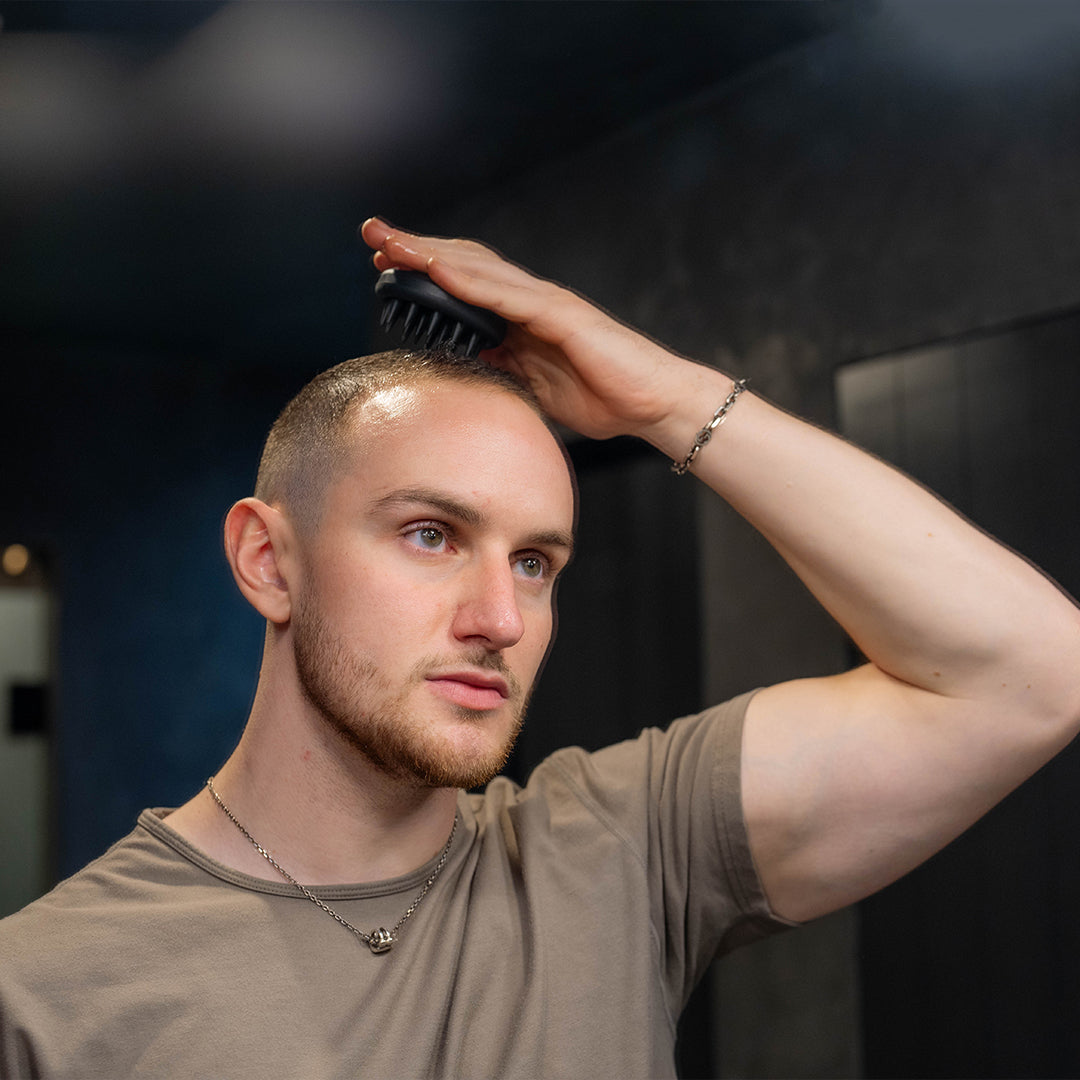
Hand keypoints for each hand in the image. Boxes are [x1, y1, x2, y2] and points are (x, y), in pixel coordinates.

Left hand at [360, 218, 700, 441]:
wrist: (651, 404)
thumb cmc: (602, 395)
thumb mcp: (533, 386)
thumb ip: (502, 368)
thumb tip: (467, 363)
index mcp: (521, 317)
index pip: (463, 282)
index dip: (422, 269)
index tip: (381, 263)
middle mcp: (530, 300)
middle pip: (463, 262)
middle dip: (415, 248)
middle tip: (372, 233)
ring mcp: (546, 304)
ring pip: (479, 268)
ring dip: (431, 255)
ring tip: (391, 244)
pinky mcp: (562, 315)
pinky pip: (508, 294)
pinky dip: (470, 280)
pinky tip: (437, 270)